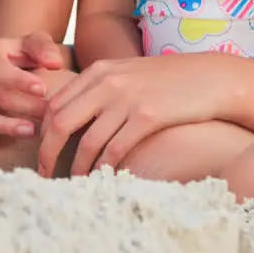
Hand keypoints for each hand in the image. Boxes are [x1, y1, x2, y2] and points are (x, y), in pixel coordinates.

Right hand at [0, 32, 66, 149]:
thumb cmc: (21, 54)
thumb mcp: (33, 43)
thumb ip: (45, 49)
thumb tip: (55, 63)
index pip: (1, 70)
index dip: (21, 81)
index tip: (42, 90)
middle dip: (25, 107)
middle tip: (48, 115)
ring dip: (6, 126)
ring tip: (31, 131)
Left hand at [37, 54, 229, 177]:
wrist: (210, 78)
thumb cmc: (169, 79)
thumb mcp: (128, 73)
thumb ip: (101, 87)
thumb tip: (73, 113)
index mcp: (99, 71)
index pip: (56, 103)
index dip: (43, 131)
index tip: (43, 150)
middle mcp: (107, 83)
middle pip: (60, 122)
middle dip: (47, 152)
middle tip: (45, 172)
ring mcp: (127, 99)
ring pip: (86, 142)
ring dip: (77, 167)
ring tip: (76, 181)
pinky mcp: (147, 117)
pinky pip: (115, 150)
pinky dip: (104, 168)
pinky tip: (103, 177)